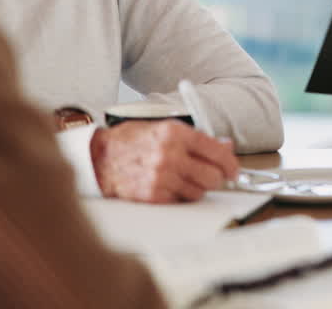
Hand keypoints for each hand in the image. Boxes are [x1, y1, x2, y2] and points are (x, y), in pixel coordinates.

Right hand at [90, 120, 238, 202]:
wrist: (98, 157)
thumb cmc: (131, 141)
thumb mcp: (164, 129)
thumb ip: (197, 138)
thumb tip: (226, 146)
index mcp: (175, 134)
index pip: (217, 151)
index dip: (230, 163)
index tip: (233, 170)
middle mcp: (169, 155)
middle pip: (213, 176)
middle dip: (216, 178)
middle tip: (211, 176)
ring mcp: (160, 177)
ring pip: (199, 192)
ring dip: (196, 188)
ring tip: (182, 179)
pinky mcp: (152, 196)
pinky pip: (180, 201)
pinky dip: (179, 196)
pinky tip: (168, 186)